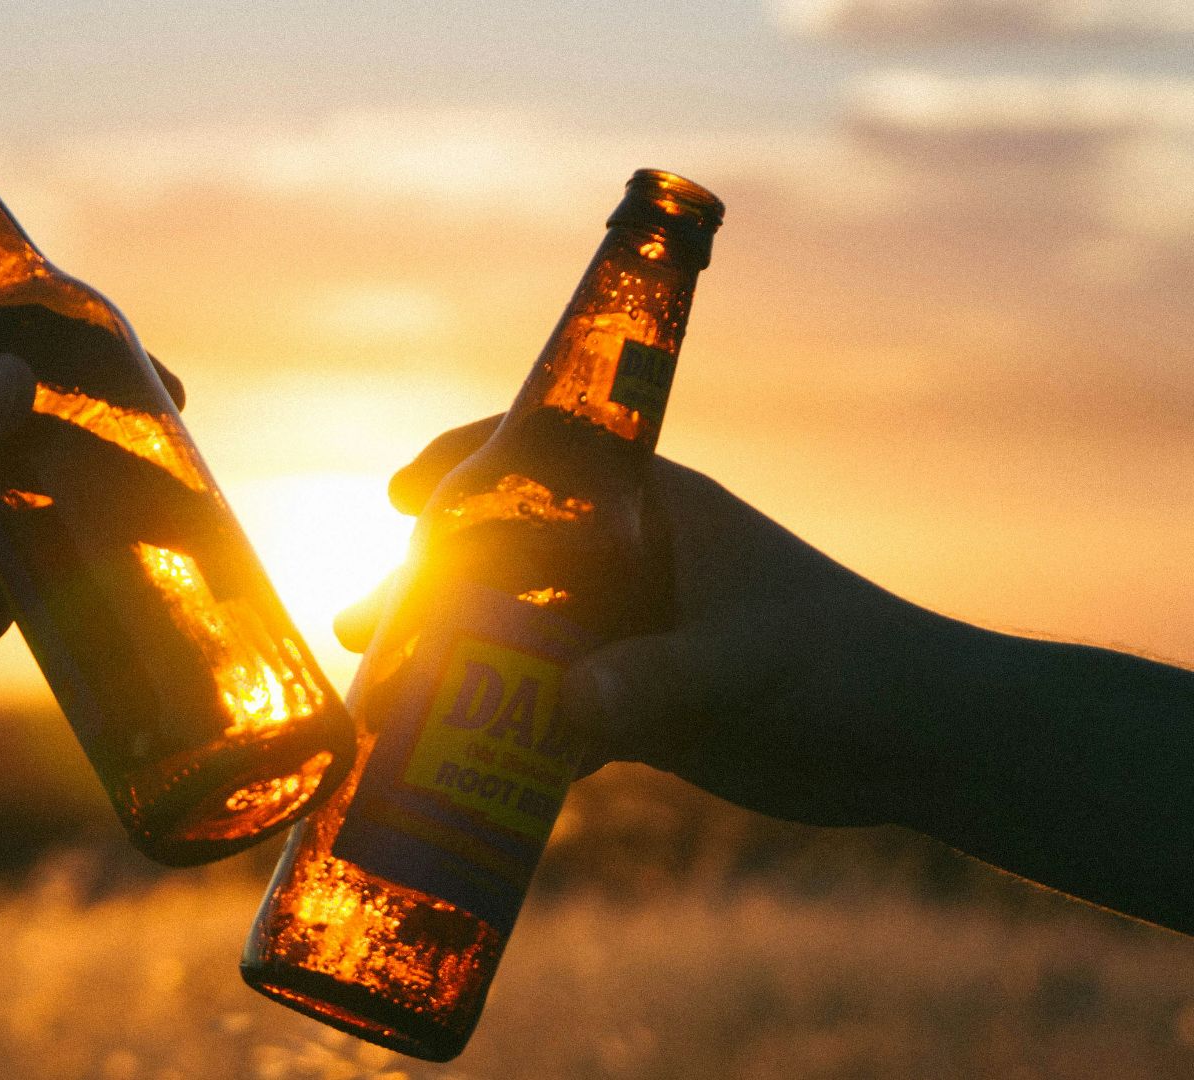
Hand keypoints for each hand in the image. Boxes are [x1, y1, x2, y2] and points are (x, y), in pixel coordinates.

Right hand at [339, 416, 960, 829]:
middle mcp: (627, 562)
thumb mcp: (746, 663)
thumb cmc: (848, 666)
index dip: (459, 464)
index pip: (538, 456)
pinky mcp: (638, 704)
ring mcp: (628, 634)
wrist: (917, 743)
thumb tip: (560, 712)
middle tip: (357, 626)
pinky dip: (498, 732)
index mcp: (651, 509)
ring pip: (511, 638)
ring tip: (377, 704)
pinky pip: (544, 710)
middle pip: (500, 555)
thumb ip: (657, 682)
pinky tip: (450, 767)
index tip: (394, 496)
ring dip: (447, 666)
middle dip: (423, 588)